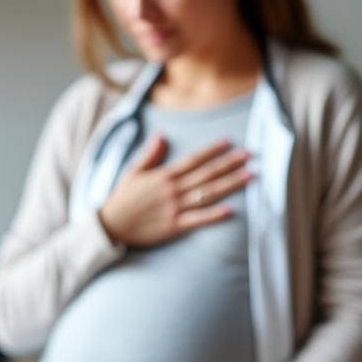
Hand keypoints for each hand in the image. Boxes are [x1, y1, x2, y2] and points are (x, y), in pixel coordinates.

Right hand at [97, 134, 254, 247]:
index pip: (193, 159)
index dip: (212, 150)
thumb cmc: (122, 199)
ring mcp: (174, 208)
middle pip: (206, 174)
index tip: (230, 141)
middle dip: (229, 163)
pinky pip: (197, 220)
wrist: (110, 226)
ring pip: (207, 194)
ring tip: (249, 176)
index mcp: (163, 175)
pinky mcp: (173, 226)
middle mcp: (172, 190)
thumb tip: (161, 135)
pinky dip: (213, 215)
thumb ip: (150, 154)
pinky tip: (229, 210)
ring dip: (230, 184)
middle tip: (250, 155)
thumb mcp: (132, 172)